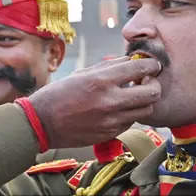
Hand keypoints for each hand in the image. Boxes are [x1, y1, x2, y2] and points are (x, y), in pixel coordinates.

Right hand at [28, 56, 161, 148]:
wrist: (41, 123)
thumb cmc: (58, 94)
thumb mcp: (81, 73)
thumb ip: (108, 68)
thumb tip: (131, 61)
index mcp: (101, 81)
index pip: (140, 69)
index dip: (151, 65)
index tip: (151, 65)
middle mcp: (110, 101)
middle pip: (152, 92)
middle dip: (154, 84)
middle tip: (147, 81)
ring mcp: (111, 120)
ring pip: (146, 110)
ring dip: (144, 100)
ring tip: (134, 95)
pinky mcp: (110, 133)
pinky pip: (131, 122)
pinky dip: (130, 113)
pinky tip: (119, 108)